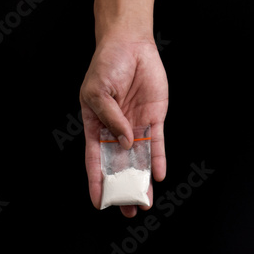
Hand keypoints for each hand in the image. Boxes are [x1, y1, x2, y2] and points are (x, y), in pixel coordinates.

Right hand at [80, 35, 167, 217]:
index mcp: (95, 125)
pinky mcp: (153, 117)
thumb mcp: (98, 92)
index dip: (97, 180)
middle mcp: (116, 130)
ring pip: (139, 158)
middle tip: (128, 209)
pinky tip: (159, 174)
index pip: (95, 158)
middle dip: (123, 187)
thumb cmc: (106, 64)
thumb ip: (110, 119)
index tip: (99, 201)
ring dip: (142, 179)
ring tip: (145, 201)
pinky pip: (156, 142)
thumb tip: (125, 143)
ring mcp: (135, 124)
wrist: (130, 44)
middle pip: (119, 165)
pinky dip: (158, 158)